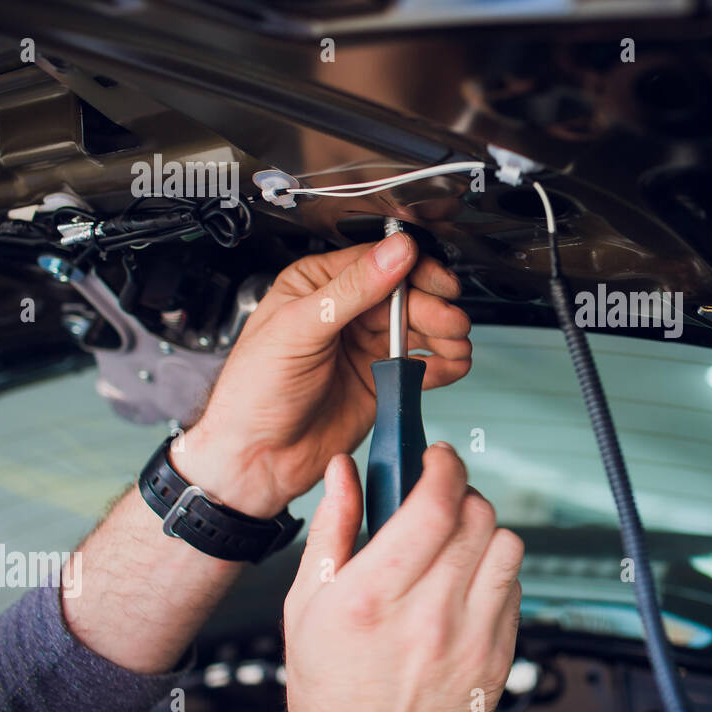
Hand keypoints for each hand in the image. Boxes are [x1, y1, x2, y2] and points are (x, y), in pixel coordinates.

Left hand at [178, 233, 470, 515]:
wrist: (257, 459)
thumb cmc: (253, 393)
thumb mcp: (300, 329)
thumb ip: (352, 290)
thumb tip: (394, 253)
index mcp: (316, 287)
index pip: (376, 264)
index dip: (413, 271)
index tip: (439, 283)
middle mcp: (344, 313)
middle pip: (405, 298)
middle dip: (434, 309)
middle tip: (452, 322)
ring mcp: (364, 348)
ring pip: (418, 330)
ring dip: (444, 336)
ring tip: (457, 345)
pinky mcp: (379, 381)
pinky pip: (419, 367)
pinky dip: (441, 365)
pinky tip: (453, 365)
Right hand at [283, 446, 523, 711]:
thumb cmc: (332, 690)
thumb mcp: (308, 605)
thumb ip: (333, 528)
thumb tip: (344, 473)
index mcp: (374, 596)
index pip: (434, 505)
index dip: (442, 466)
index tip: (437, 458)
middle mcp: (428, 616)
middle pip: (477, 516)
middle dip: (460, 495)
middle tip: (439, 502)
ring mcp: (470, 638)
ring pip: (508, 546)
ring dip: (484, 532)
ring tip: (456, 544)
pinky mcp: (498, 656)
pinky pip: (515, 588)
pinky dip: (495, 575)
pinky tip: (465, 586)